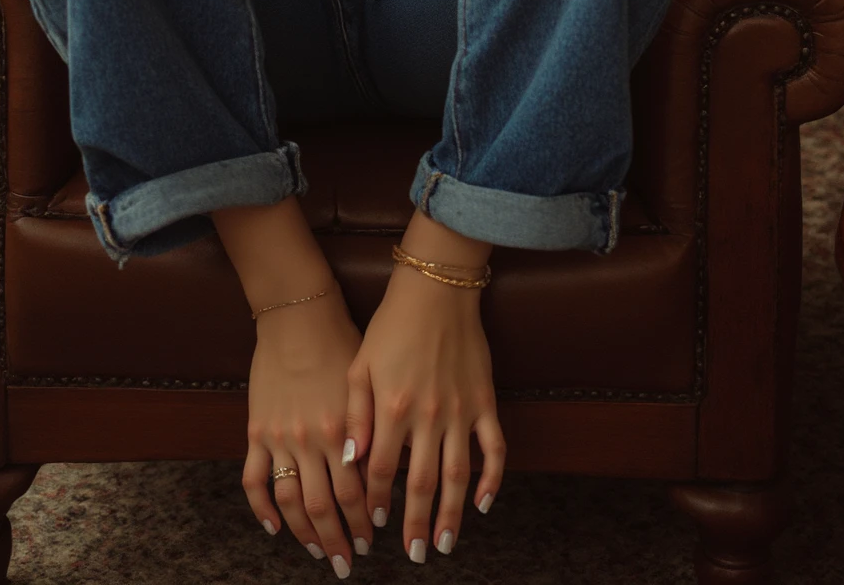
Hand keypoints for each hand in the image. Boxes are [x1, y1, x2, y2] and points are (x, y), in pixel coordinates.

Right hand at [240, 288, 372, 574]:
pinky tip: (274, 527)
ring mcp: (281, 439)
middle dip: (338, 540)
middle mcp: (313, 441)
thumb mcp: (367, 383)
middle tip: (347, 561)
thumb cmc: (340, 342)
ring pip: (292, 502)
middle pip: (324, 507)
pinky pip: (255, 481)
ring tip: (317, 551)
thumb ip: (373, 428)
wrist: (298, 316)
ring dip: (306, 534)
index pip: (356, 493)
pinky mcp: (257, 431)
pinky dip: (261, 510)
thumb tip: (386, 469)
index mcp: (344, 430)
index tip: (371, 540)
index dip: (363, 521)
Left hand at [343, 266, 504, 561]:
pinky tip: (484, 502)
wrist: (436, 289)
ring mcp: (460, 411)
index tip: (374, 523)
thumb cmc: (391, 325)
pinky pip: (494, 448)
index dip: (378, 501)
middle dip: (417, 524)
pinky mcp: (484, 401)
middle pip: (422, 484)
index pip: (383, 471)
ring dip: (453, 515)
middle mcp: (428, 416)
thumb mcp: (359, 366)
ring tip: (447, 544)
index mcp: (393, 409)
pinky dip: (492, 478)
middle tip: (415, 554)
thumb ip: (354, 416)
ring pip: (459, 475)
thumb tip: (349, 461)